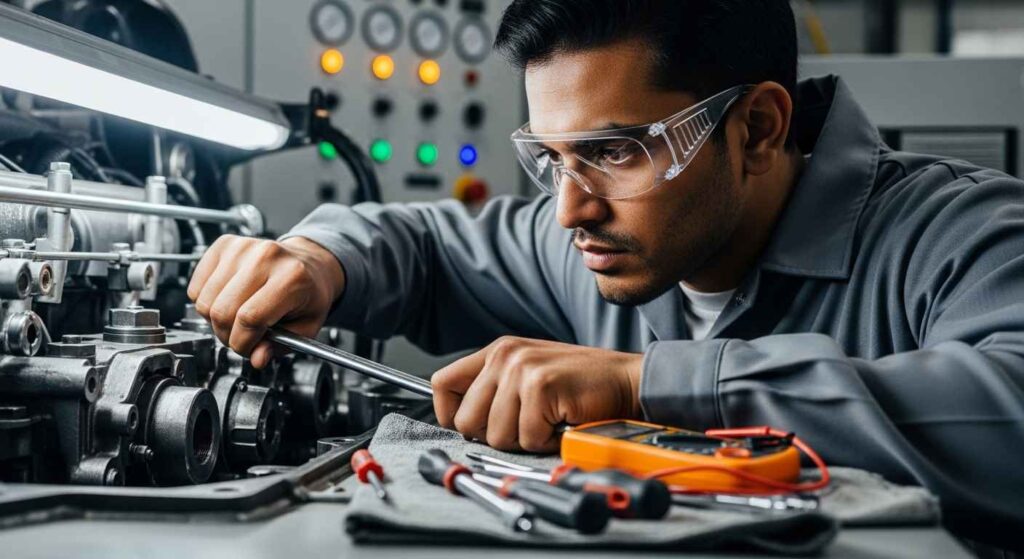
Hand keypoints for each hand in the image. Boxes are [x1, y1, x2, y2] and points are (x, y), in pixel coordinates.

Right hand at [187, 235, 344, 368]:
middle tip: (242, 337)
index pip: (250, 318)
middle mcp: (266, 256)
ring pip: (204, 301)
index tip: (249, 349)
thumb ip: (280, 346)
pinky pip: (196, 287)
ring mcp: (242, 247)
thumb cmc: (308, 293)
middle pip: (223, 311)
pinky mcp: (224, 245)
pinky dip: (205, 302)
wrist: (308, 264)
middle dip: (228, 336)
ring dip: (215, 321)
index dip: (244, 343)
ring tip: (236, 318)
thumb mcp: (306, 326)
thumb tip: (256, 358)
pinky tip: (227, 300)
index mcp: (293, 276)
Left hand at [431, 336, 643, 452]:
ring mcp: (521, 368)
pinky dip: (547, 442)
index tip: (476, 427)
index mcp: (497, 351)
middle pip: (465, 420)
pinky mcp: (540, 386)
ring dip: (526, 440)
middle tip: (526, 426)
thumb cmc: (581, 385)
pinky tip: (562, 423)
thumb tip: (460, 421)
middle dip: (494, 436)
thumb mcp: (528, 375)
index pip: (441, 384)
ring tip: (548, 421)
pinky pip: (527, 438)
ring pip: (495, 435)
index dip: (452, 415)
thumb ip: (495, 390)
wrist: (627, 381)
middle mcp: (504, 355)